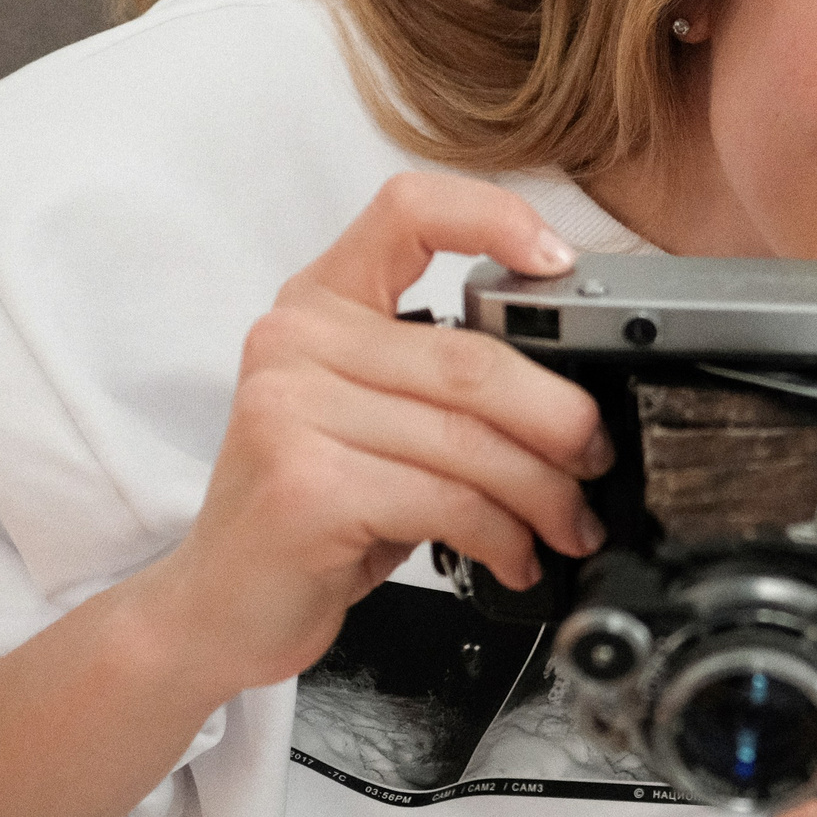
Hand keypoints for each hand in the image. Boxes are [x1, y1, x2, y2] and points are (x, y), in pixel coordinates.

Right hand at [128, 173, 614, 701]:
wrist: (220, 605)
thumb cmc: (314, 508)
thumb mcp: (376, 421)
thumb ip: (444, 381)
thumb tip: (575, 395)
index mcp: (321, 303)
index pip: (408, 210)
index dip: (495, 218)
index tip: (558, 263)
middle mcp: (295, 340)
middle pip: (474, 361)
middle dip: (561, 419)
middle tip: (596, 459)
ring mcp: (290, 409)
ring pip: (470, 439)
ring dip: (544, 493)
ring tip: (569, 524)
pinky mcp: (304, 484)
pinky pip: (447, 501)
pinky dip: (503, 536)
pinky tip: (516, 558)